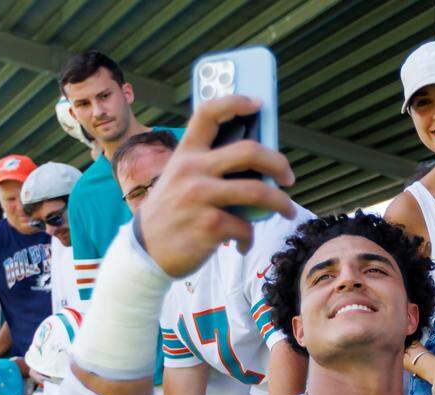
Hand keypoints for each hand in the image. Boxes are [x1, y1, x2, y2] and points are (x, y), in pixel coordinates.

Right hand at [138, 95, 295, 275]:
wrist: (145, 252)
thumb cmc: (171, 213)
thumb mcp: (179, 180)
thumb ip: (208, 168)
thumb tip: (257, 168)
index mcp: (186, 153)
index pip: (208, 113)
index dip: (236, 101)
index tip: (258, 104)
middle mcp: (192, 170)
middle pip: (249, 151)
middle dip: (278, 163)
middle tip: (289, 176)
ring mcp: (200, 197)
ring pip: (257, 191)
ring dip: (281, 203)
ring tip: (288, 210)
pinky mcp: (209, 226)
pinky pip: (245, 228)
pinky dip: (248, 238)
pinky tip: (241, 244)